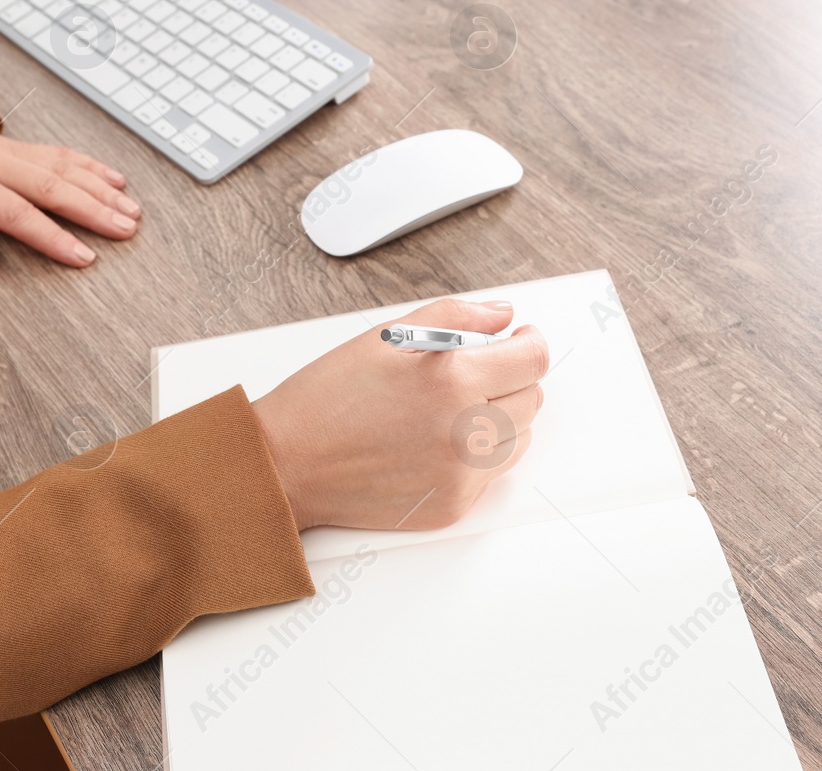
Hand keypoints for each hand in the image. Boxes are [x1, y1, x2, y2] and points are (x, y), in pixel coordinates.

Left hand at [0, 123, 140, 268]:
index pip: (17, 213)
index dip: (53, 237)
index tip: (83, 256)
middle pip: (53, 185)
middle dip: (94, 209)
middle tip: (126, 229)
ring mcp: (10, 149)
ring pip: (64, 167)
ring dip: (101, 188)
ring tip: (131, 210)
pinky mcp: (17, 145)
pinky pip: (60, 153)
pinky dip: (91, 165)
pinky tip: (115, 179)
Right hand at [250, 299, 548, 531]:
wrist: (288, 463)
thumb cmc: (327, 397)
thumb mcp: (386, 336)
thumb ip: (455, 316)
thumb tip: (502, 314)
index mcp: (453, 381)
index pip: (533, 359)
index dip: (529, 342)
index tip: (520, 338)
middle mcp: (465, 431)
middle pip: (532, 398)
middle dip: (512, 377)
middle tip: (477, 371)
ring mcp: (461, 475)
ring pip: (518, 438)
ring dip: (500, 417)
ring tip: (454, 408)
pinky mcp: (452, 506)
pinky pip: (489, 475)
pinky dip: (475, 455)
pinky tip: (435, 441)